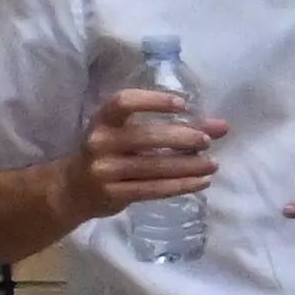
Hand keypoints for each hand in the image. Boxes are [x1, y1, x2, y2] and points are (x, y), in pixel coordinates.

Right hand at [70, 87, 220, 223]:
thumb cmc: (110, 153)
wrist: (73, 189)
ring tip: (212, 164)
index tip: (183, 104)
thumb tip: (222, 126)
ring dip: (188, 166)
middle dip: (181, 138)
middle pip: (146, 136)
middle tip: (206, 141)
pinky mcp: (113, 194)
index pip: (124, 102)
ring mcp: (104, 169)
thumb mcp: (130, 134)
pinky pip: (153, 189)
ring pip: (154, 166)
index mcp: (103, 120)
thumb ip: (176, 127)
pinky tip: (202, 182)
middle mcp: (100, 141)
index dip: (153, 100)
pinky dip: (181, 186)